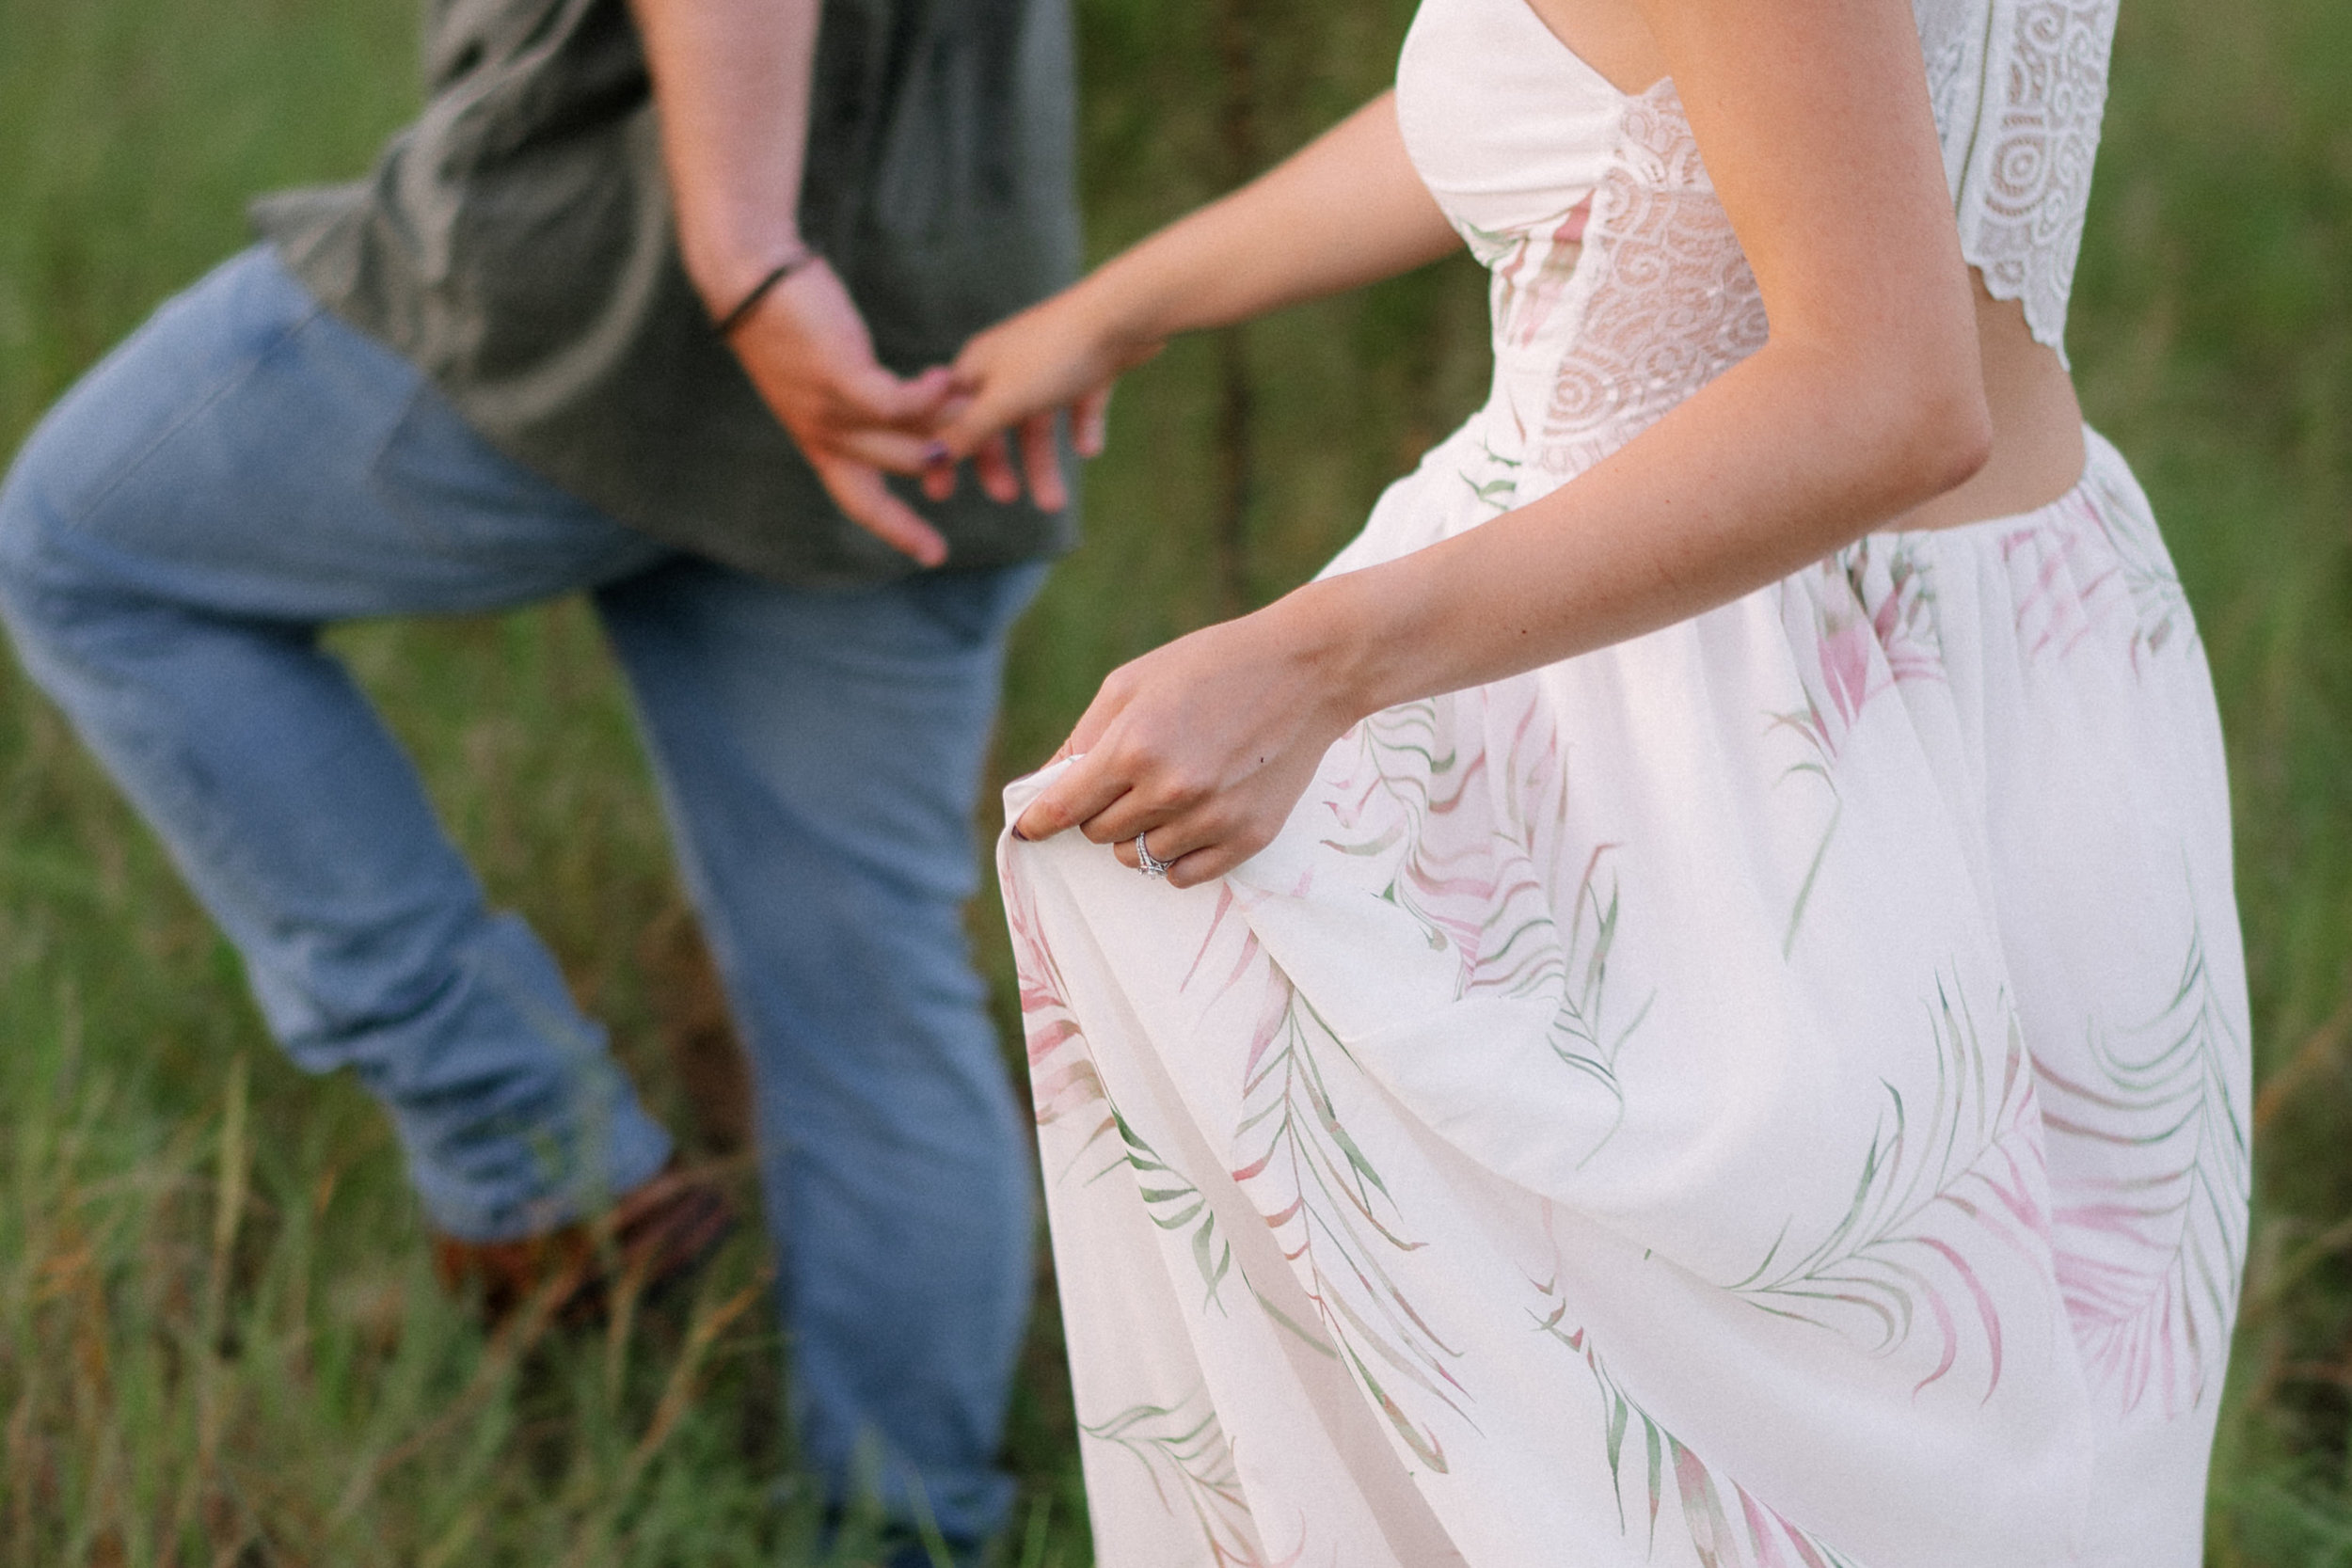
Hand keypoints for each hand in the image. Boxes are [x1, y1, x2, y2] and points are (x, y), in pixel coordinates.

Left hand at [728, 257, 960, 565]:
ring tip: (978, 411)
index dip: (900, 531)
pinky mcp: (836, 375)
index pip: (863, 503)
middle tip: (994, 473)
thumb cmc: (793, 320)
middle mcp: (822, 436)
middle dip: (946, 472)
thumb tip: (913, 422)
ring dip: (946, 430)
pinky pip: (894, 403)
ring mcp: (827, 409)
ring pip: (900, 443)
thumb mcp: (831, 377)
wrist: (748, 276)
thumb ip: (870, 405)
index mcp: (820, 442)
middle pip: (894, 476)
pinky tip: (945, 380)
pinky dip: (926, 397)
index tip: (935, 555)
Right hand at [927, 285, 1159, 512]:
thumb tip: (930, 454)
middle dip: (999, 465)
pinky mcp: (1087, 367)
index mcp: (978, 366)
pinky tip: (1090, 449)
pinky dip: (1081, 429)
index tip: (940, 493)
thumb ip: (967, 430)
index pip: (949, 415)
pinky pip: (1078, 406)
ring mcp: (1049, 365)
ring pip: (1037, 424)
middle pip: (995, 424)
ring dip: (1042, 464)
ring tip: (1056, 504)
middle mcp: (1008, 364)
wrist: (1122, 316)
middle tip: (1007, 498)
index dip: (944, 452)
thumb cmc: (1055, 353)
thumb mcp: (1004, 400)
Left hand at [1010, 595, 1361, 887]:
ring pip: (1138, 859)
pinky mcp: (1247, 838)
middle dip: (1100, 812)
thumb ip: (1084, 737)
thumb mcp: (1133, 682)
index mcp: (1134, 747)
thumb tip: (1044, 788)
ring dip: (1138, 834)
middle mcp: (1170, 791)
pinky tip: (1188, 821)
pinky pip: (1183, 876)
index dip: (1038, 822)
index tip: (1027, 830)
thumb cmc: (1212, 665)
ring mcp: (1212, 819)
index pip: (1065, 808)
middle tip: (1126, 781)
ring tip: (1165, 794)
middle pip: (1099, 835)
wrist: (1308, 670)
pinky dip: (1174, 856)